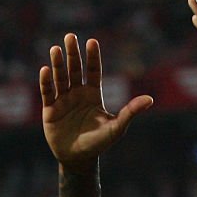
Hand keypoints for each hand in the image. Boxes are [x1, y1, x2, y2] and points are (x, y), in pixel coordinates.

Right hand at [40, 34, 152, 170]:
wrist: (78, 159)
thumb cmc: (98, 143)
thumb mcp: (116, 128)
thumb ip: (130, 112)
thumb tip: (150, 99)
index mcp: (92, 94)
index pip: (93, 71)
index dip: (92, 57)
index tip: (92, 42)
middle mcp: (77, 93)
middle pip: (75, 69)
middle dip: (72, 54)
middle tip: (70, 37)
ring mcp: (63, 100)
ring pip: (60, 78)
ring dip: (58, 64)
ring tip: (56, 49)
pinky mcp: (50, 110)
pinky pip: (47, 93)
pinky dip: (46, 82)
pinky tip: (45, 70)